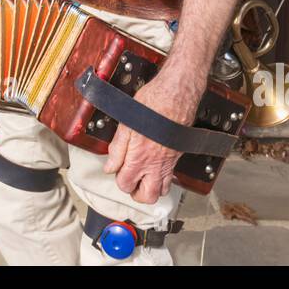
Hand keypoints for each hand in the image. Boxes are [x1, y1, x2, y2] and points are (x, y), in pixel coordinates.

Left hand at [103, 69, 199, 203]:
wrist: (177, 92)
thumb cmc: (153, 102)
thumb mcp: (126, 122)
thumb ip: (117, 148)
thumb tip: (110, 166)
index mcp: (140, 158)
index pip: (125, 185)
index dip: (119, 180)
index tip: (117, 170)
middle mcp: (156, 165)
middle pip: (147, 197)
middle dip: (137, 193)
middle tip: (131, 181)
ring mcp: (169, 162)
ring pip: (162, 191)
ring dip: (151, 188)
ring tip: (143, 177)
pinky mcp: (178, 155)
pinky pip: (171, 178)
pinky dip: (163, 179)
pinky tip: (155, 167)